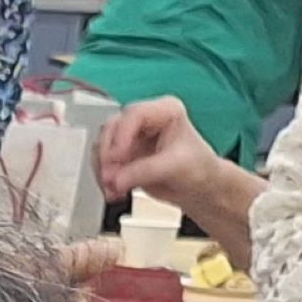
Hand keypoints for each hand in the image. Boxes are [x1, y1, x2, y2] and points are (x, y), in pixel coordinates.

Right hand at [93, 94, 245, 234]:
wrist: (199, 188)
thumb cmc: (198, 168)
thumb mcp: (175, 167)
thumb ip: (144, 171)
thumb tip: (116, 179)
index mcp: (164, 111)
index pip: (135, 114)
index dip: (122, 136)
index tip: (117, 158)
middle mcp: (145, 120)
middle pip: (113, 128)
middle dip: (108, 155)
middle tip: (110, 177)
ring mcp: (132, 137)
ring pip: (103, 145)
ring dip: (103, 168)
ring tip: (113, 188)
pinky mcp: (123, 155)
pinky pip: (102, 162)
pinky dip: (103, 177)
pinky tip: (114, 190)